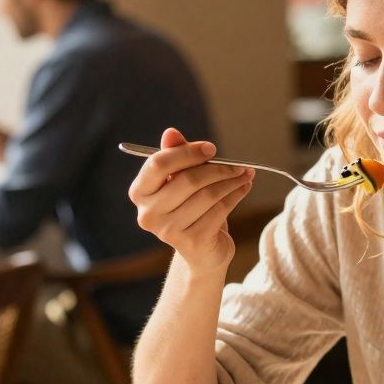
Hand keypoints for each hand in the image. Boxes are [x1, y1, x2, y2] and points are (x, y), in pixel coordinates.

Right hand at [128, 128, 254, 274]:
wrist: (201, 250)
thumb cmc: (189, 208)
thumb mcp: (181, 180)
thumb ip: (175, 156)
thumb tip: (171, 133)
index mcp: (139, 192)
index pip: (159, 164)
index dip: (187, 153)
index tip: (211, 148)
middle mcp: (148, 213)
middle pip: (188, 180)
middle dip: (218, 168)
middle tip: (238, 164)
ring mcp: (168, 230)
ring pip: (207, 195)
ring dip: (231, 181)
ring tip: (245, 174)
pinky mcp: (191, 241)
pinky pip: (219, 210)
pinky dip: (236, 196)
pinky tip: (244, 188)